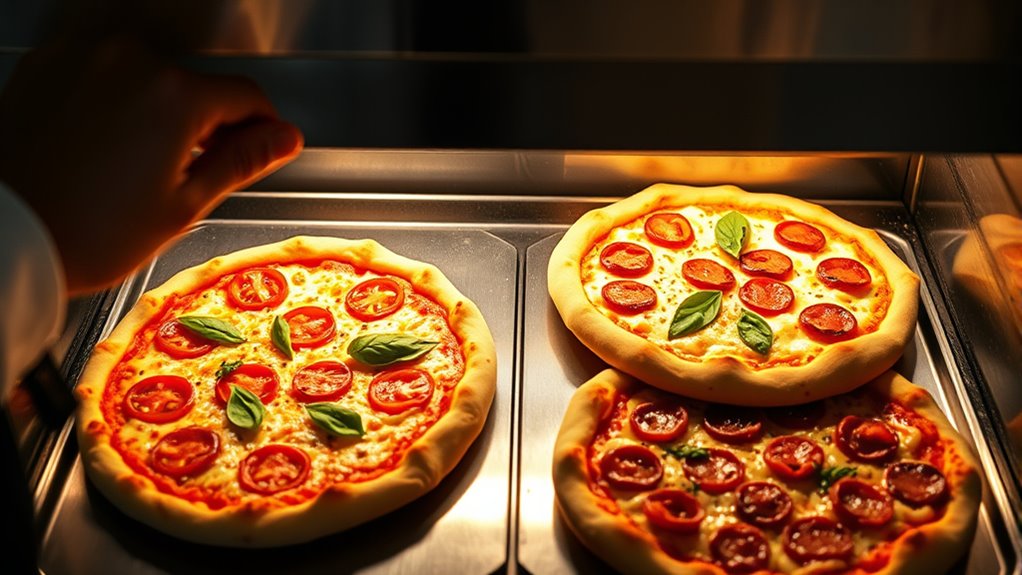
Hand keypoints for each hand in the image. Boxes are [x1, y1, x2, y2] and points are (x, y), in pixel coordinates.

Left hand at [0, 37, 302, 294]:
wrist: (4, 236)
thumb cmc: (85, 232)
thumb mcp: (183, 204)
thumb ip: (241, 161)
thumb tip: (284, 139)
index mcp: (175, 96)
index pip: (248, 96)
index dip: (263, 127)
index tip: (261, 146)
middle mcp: (130, 62)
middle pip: (198, 85)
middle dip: (206, 124)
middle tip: (190, 175)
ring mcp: (85, 58)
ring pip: (150, 78)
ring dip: (160, 111)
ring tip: (139, 166)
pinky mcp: (49, 65)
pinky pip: (104, 74)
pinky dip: (116, 102)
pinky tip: (105, 148)